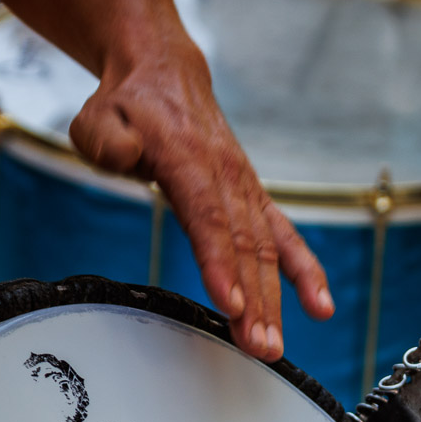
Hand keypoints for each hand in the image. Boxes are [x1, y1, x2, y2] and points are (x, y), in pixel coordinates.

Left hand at [0, 0, 333, 361]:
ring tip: (273, 347)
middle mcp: (225, 173)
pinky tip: (319, 308)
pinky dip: (304, 272)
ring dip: (273, 301)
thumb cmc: (128, 105)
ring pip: (265, 250)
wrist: (165, 74)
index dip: (220, 263)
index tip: (230, 304)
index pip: (207, 217)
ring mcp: (245, 187)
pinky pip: (285, 237)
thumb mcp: (100, 117)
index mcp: (187, 156)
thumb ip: (108, 140)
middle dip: (254, 301)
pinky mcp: (253, 198)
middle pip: (244, 246)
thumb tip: (124, 155)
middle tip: (259, 347)